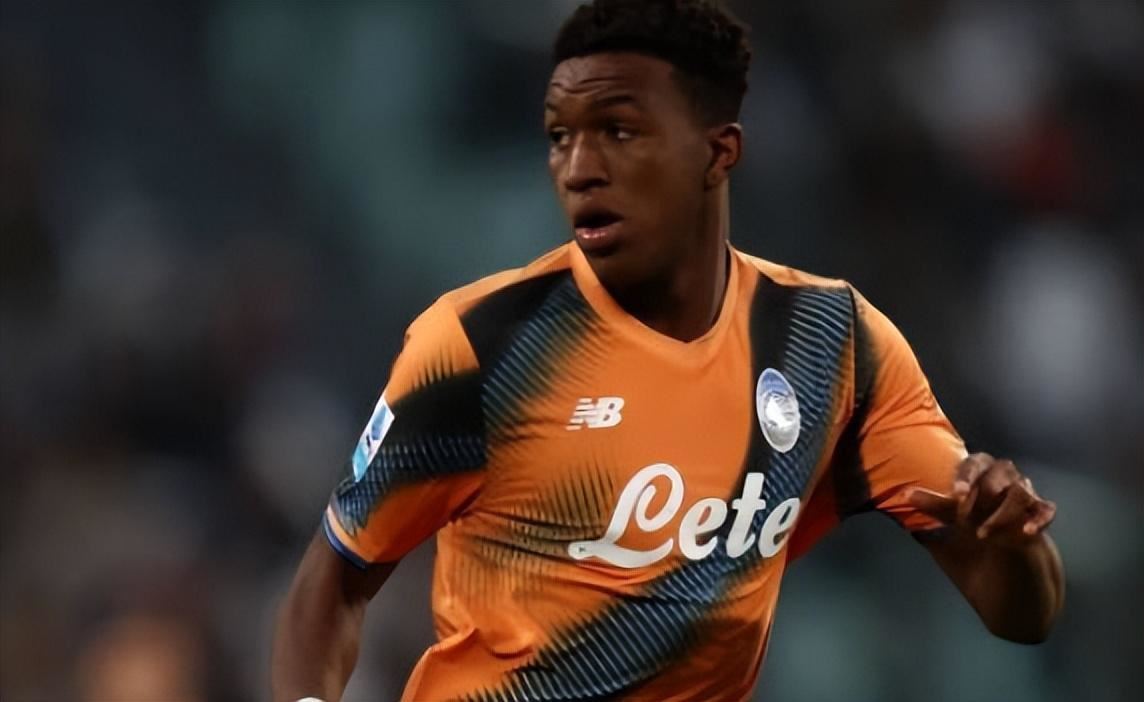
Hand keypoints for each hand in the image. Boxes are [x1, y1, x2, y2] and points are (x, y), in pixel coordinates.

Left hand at [908, 453, 1055, 548]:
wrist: (1004, 565)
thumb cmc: (973, 535)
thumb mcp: (951, 522)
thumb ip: (934, 507)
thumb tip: (905, 495)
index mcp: (980, 474)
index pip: (974, 464)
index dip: (965, 477)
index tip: (956, 496)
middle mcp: (1005, 480)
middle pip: (1000, 471)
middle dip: (983, 493)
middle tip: (966, 517)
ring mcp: (1025, 497)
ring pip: (1020, 492)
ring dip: (1002, 513)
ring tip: (983, 535)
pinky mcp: (1040, 516)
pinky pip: (1045, 511)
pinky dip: (1038, 520)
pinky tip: (1027, 532)